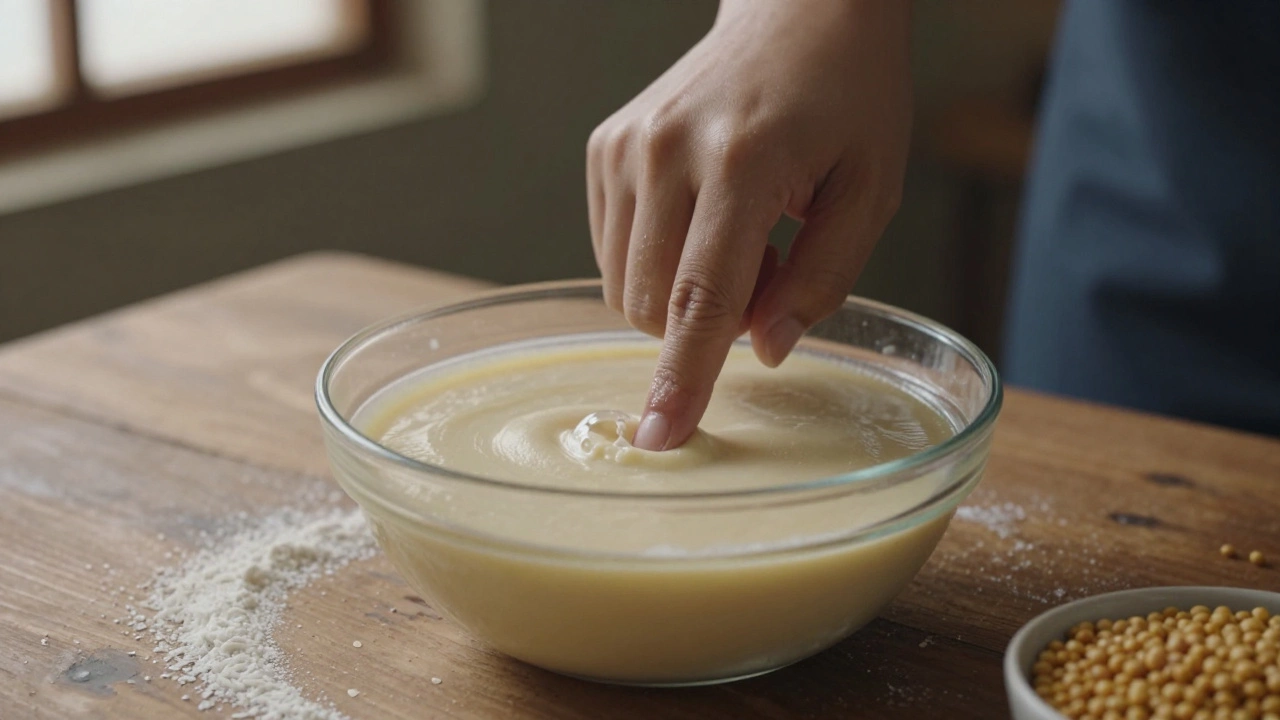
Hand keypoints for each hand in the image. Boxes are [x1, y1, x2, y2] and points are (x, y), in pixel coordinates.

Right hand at [586, 0, 911, 449]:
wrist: (798, 10)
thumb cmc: (849, 98)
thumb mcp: (871, 189)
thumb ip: (822, 279)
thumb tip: (761, 349)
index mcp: (745, 162)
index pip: (702, 297)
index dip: (684, 378)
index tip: (659, 439)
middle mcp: (668, 151)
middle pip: (654, 304)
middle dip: (705, 325)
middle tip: (773, 270)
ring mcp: (627, 147)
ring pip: (625, 286)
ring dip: (680, 294)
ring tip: (742, 236)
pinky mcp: (606, 148)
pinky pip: (613, 252)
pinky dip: (657, 262)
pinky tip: (705, 219)